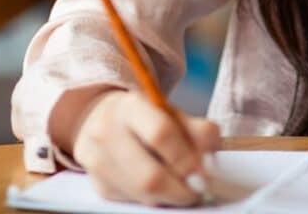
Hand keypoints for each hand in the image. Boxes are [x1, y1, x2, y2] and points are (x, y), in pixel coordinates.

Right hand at [70, 90, 220, 206]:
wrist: (104, 118)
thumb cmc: (147, 116)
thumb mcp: (173, 112)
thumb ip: (198, 130)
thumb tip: (210, 164)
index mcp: (129, 106)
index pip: (160, 134)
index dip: (186, 158)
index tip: (204, 172)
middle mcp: (106, 133)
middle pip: (149, 177)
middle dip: (180, 189)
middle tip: (198, 189)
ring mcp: (97, 162)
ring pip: (142, 194)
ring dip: (170, 196)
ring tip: (182, 187)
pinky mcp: (99, 185)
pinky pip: (134, 201)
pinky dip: (155, 198)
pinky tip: (161, 186)